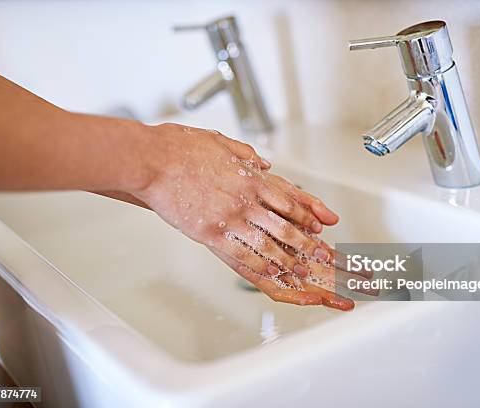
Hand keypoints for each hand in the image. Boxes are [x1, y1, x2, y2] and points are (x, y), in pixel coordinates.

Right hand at [130, 123, 353, 309]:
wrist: (151, 159)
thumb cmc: (180, 148)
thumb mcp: (221, 143)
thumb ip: (245, 155)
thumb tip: (263, 163)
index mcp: (250, 176)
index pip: (291, 196)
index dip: (311, 211)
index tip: (325, 223)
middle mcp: (246, 198)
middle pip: (288, 224)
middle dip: (312, 244)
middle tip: (329, 258)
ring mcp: (231, 218)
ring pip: (272, 244)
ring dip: (295, 262)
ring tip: (312, 275)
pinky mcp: (212, 234)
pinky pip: (244, 257)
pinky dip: (264, 269)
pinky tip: (277, 278)